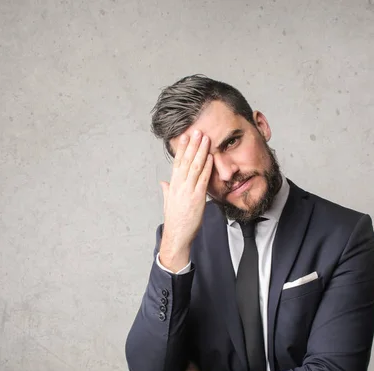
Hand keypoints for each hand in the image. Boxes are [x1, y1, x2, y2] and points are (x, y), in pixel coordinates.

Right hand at [159, 130, 212, 271]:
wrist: (177, 236)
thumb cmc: (175, 221)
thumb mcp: (168, 203)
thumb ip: (166, 191)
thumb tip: (163, 182)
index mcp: (172, 186)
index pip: (177, 163)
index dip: (181, 149)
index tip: (185, 137)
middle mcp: (179, 186)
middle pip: (185, 161)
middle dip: (192, 145)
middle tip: (197, 131)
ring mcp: (187, 191)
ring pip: (194, 167)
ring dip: (200, 151)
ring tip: (205, 139)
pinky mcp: (197, 198)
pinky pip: (202, 180)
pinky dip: (207, 167)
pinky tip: (210, 157)